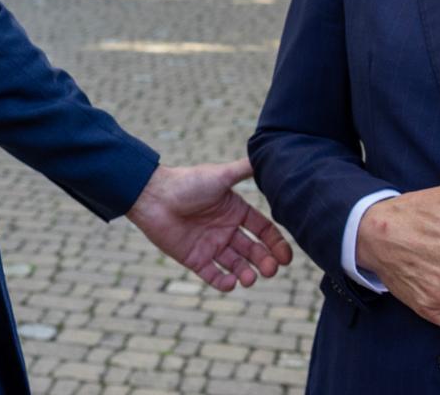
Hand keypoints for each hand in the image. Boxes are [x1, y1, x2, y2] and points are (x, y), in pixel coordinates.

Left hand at [126, 159, 292, 291]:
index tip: (286, 258)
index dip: (276, 244)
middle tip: (270, 270)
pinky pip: (213, 275)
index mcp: (235, 211)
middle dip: (264, 262)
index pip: (263, 230)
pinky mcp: (194, 259)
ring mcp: (211, 245)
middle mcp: (226, 230)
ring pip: (236, 265)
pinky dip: (223, 282)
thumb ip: (244, 169)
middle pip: (253, 251)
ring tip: (251, 278)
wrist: (153, 196)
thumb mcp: (220, 176)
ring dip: (247, 274)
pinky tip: (231, 283)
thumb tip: (268, 156)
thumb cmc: (187, 183)